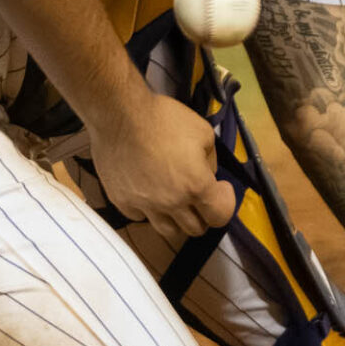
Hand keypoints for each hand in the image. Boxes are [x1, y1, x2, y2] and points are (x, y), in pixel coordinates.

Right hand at [88, 92, 235, 241]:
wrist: (119, 114)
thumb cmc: (162, 117)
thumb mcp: (202, 131)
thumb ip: (211, 160)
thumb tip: (208, 174)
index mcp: (196, 186)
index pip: (220, 216)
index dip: (225, 202)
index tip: (220, 188)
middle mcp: (172, 203)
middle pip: (195, 229)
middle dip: (203, 214)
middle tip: (199, 197)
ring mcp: (145, 206)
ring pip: (168, 231)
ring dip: (177, 220)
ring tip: (175, 201)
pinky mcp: (122, 202)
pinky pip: (140, 217)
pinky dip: (148, 211)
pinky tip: (148, 193)